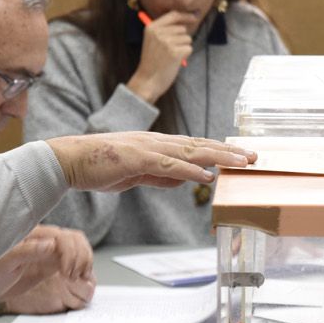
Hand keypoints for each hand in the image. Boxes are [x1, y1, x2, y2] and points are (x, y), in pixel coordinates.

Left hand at [0, 226, 94, 308]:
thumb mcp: (3, 263)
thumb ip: (26, 252)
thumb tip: (51, 244)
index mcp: (32, 236)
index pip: (62, 237)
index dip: (70, 253)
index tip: (67, 273)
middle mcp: (43, 240)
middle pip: (74, 239)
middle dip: (81, 257)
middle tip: (75, 277)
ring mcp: (48, 252)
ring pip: (77, 247)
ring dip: (84, 260)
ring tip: (80, 277)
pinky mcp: (51, 263)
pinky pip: (73, 259)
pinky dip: (82, 267)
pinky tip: (82, 278)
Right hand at [46, 130, 256, 192]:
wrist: (68, 161)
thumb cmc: (99, 167)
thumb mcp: (135, 174)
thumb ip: (158, 176)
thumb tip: (183, 179)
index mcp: (156, 145)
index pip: (195, 146)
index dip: (220, 150)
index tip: (241, 155)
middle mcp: (156, 142)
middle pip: (200, 145)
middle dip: (229, 151)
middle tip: (255, 156)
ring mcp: (147, 148)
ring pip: (190, 151)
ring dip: (218, 156)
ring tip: (240, 162)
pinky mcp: (136, 159)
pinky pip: (167, 165)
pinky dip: (189, 169)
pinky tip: (206, 173)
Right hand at [128, 10, 195, 102]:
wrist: (148, 80)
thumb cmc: (152, 62)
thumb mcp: (153, 41)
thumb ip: (166, 29)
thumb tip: (187, 20)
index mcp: (152, 28)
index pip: (174, 15)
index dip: (186, 15)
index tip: (195, 16)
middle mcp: (159, 33)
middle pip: (182, 28)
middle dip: (182, 39)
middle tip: (171, 50)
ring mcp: (167, 42)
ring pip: (187, 39)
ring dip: (183, 47)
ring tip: (171, 56)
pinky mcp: (175, 52)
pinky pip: (189, 48)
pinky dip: (185, 55)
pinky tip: (174, 61)